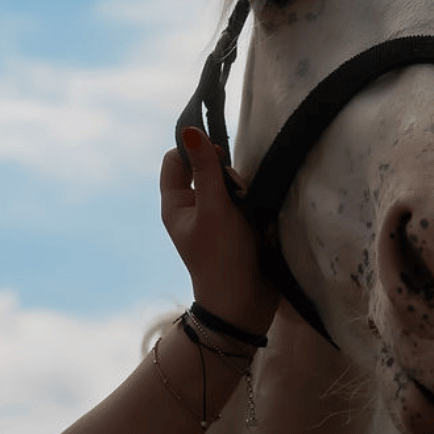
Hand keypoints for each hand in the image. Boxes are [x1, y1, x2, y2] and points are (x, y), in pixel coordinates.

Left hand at [159, 128, 278, 339]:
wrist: (243, 303)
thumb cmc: (223, 255)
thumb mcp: (214, 208)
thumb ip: (206, 169)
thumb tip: (190, 130)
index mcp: (175, 204)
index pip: (176, 160)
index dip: (195, 151)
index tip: (217, 157)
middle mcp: (192, 208)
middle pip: (205, 168)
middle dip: (225, 172)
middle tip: (235, 193)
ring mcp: (214, 218)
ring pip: (228, 184)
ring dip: (242, 189)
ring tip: (248, 211)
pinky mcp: (236, 227)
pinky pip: (243, 200)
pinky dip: (251, 202)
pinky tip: (257, 217)